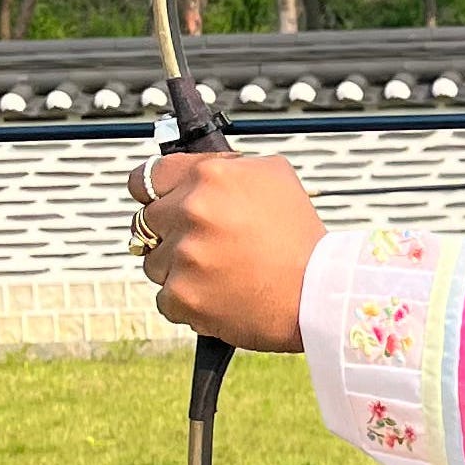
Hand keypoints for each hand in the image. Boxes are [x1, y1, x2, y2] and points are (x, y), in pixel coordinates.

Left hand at [129, 151, 326, 351]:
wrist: (319, 292)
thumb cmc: (301, 237)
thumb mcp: (275, 176)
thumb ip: (228, 166)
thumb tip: (198, 168)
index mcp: (210, 177)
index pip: (147, 177)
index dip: (151, 191)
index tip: (155, 201)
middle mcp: (192, 212)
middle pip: (145, 222)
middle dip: (169, 231)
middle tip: (202, 242)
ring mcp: (184, 256)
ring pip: (152, 261)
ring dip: (176, 266)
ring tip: (217, 270)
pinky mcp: (182, 296)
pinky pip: (165, 297)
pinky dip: (186, 298)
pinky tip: (217, 293)